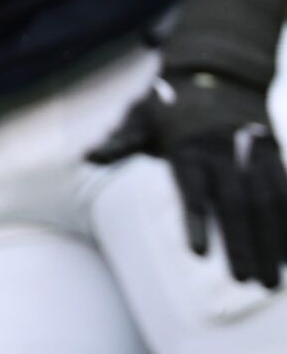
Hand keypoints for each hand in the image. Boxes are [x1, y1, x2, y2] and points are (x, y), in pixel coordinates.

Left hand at [89, 71, 286, 287]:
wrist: (215, 70)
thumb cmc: (168, 104)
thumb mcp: (140, 116)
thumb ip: (121, 141)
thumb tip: (87, 156)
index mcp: (186, 145)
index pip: (191, 187)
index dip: (195, 219)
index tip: (198, 253)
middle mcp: (223, 151)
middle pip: (235, 202)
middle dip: (243, 243)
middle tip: (245, 282)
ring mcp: (252, 153)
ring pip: (267, 202)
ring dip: (272, 241)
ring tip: (270, 281)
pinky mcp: (273, 155)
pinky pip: (286, 191)